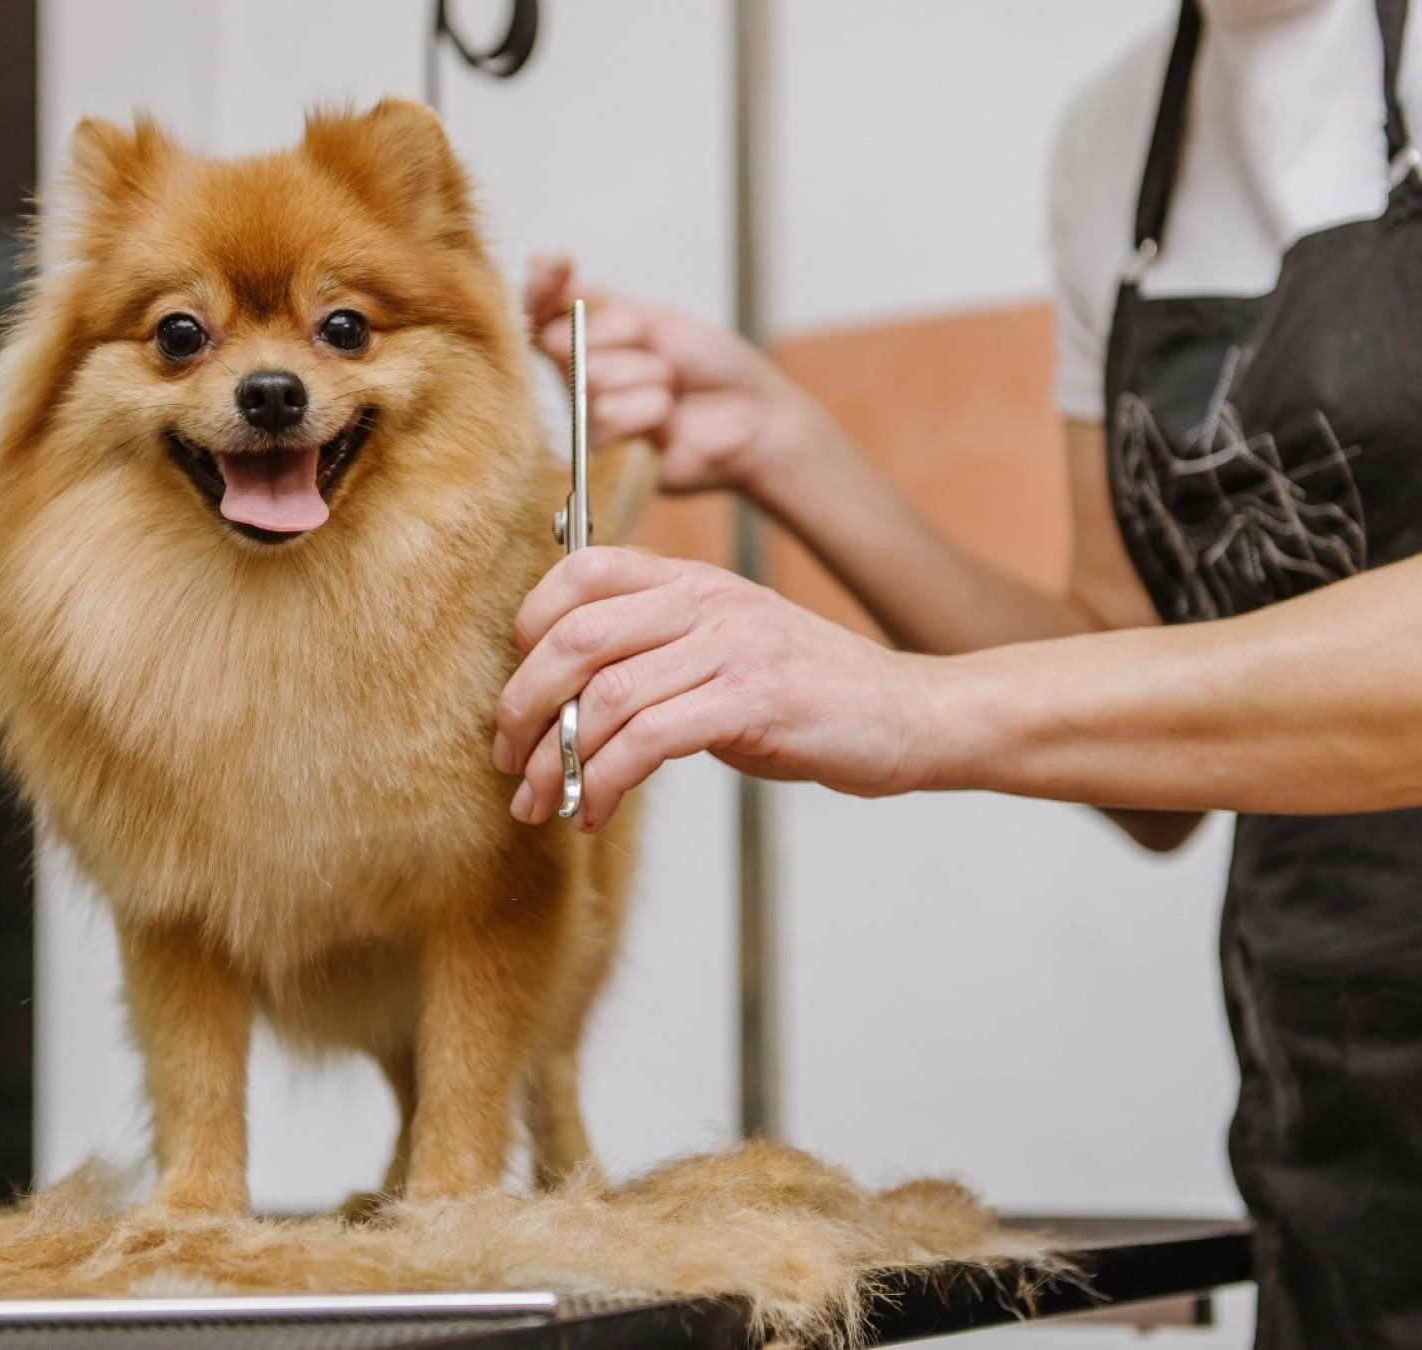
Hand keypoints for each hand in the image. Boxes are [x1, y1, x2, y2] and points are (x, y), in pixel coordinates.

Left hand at [490, 547, 935, 829]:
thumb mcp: (727, 649)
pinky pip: (650, 739)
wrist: (912, 715)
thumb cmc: (813, 694)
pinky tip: (596, 810)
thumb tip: (566, 701)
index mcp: (693, 580)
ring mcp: (732, 646)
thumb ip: (657, 653)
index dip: (528, 628)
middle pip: (575, 635)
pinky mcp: (754, 700)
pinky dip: (606, 780)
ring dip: (558, 759)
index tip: (517, 693)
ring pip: (605, 694)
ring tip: (542, 801)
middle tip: (509, 759)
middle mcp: (708, 600)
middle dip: (522, 705)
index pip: (581, 571)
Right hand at [525, 253, 838, 499]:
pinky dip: (648, 409)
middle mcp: (578, 381)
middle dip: (624, 337)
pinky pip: (608, 418)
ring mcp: (589, 419)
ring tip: (672, 389)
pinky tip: (669, 418)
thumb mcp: (654, 317)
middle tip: (663, 356)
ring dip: (646, 375)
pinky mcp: (606, 457)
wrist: (757, 413)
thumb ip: (596, 301)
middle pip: (563, 341)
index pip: (537, 309)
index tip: (555, 264)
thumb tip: (539, 265)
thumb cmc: (712, 365)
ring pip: (591, 379)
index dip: (539, 285)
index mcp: (586, 342)